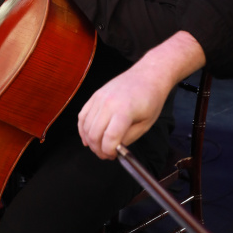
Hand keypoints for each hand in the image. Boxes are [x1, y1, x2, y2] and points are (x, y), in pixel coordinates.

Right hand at [79, 32, 205, 159]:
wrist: (147, 76)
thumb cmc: (150, 100)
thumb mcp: (145, 124)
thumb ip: (128, 138)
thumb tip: (114, 149)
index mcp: (124, 110)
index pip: (109, 138)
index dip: (109, 151)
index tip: (114, 156)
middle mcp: (108, 103)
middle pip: (94, 134)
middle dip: (99, 149)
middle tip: (107, 155)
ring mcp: (99, 98)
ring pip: (86, 126)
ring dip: (90, 141)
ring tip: (100, 147)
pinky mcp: (95, 95)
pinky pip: (82, 115)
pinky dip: (82, 129)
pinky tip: (87, 138)